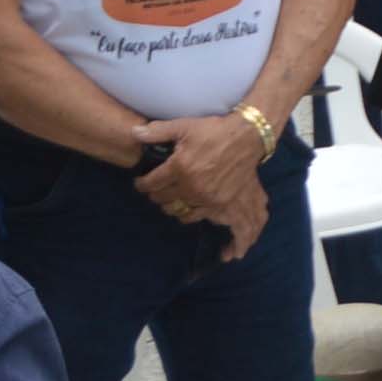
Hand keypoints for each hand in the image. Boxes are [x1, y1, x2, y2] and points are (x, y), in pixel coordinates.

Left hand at [129, 116, 271, 257]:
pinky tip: (228, 254)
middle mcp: (193, 188)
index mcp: (179, 169)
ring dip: (179, 212)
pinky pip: (227, 227)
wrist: (248, 134)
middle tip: (159, 194)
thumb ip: (158, 131)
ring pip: (186, 215)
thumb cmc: (215, 130)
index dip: (142, 185)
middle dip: (159, 199)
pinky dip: (232, 242)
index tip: (141, 184)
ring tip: (179, 208)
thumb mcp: (184, 126)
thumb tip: (133, 132)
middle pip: (165, 202)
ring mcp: (211, 200)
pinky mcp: (228, 204)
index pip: (151, 184)